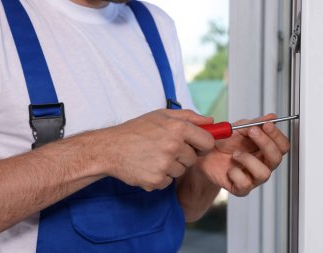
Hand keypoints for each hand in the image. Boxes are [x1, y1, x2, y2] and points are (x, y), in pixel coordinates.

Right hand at [92, 109, 214, 191]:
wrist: (110, 148)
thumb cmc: (136, 130)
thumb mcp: (162, 115)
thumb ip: (190, 116)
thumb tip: (211, 121)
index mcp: (178, 128)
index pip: (207, 142)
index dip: (203, 144)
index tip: (197, 145)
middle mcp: (173, 146)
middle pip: (193, 158)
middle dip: (184, 155)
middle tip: (165, 148)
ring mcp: (165, 165)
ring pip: (181, 171)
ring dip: (172, 166)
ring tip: (154, 156)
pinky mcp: (156, 180)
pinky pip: (168, 181)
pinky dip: (160, 176)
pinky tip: (148, 166)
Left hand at [198, 114, 289, 195]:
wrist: (204, 155)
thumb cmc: (223, 143)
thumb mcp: (238, 128)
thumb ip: (255, 123)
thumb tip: (272, 117)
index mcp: (264, 149)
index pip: (282, 145)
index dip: (277, 136)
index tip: (267, 125)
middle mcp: (262, 164)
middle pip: (277, 158)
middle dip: (266, 143)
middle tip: (252, 132)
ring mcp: (252, 178)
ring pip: (264, 173)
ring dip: (248, 160)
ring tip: (235, 154)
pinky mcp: (240, 188)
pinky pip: (245, 184)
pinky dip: (236, 173)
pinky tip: (229, 168)